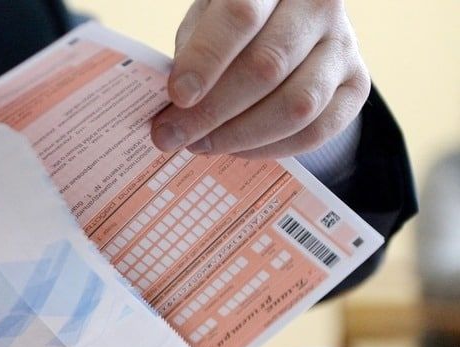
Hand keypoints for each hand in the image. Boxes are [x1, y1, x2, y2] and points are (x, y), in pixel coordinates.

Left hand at [151, 0, 369, 158]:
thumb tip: (176, 105)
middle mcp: (318, 6)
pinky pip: (319, 129)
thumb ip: (193, 51)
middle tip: (172, 134)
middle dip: (212, 110)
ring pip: (297, 104)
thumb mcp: (206, 18)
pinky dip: (272, 148)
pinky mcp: (356, 84)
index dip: (206, 59)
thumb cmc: (233, 23)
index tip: (177, 95)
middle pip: (268, 65)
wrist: (289, 22)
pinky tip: (236, 148)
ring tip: (200, 143)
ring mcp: (344, 45)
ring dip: (240, 135)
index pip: (241, 15)